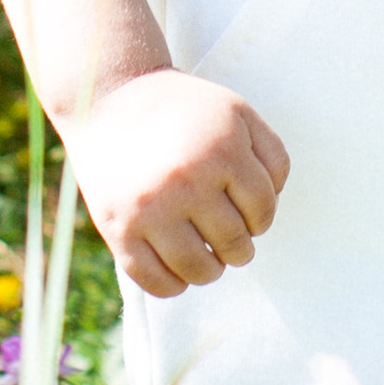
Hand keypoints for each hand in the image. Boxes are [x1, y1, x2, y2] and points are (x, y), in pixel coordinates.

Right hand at [63, 69, 290, 298]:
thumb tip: (273, 203)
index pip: (262, 209)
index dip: (262, 218)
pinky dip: (173, 286)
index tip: (250, 217)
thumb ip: (270, 152)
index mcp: (223, 150)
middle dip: (240, 248)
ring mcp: (150, 208)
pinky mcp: (119, 229)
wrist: (110, 97)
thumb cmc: (182, 108)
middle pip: (234, 242)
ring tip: (210, 261)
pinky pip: (154, 280)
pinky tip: (179, 274)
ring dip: (211, 271)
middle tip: (233, 244)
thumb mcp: (237, 111)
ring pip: (199, 269)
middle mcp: (187, 181)